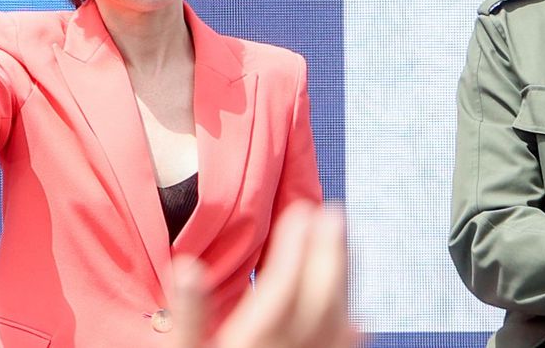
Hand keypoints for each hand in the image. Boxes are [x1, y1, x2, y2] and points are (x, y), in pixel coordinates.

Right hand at [171, 203, 358, 347]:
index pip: (284, 289)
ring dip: (347, 280)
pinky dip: (354, 328)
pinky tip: (356, 312)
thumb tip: (188, 268)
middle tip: (334, 213)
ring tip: (346, 244)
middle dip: (330, 253)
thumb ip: (189, 318)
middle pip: (321, 301)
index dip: (296, 247)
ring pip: (341, 323)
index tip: (302, 211)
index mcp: (252, 346)